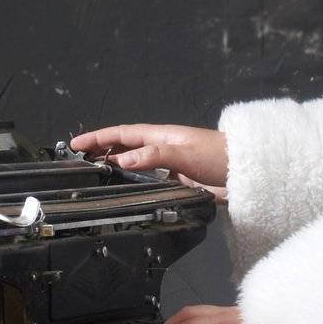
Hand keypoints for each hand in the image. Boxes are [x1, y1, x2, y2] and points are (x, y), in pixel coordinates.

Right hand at [69, 123, 227, 190]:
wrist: (246, 173)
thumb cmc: (219, 156)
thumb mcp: (184, 153)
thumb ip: (153, 155)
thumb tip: (121, 159)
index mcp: (161, 136)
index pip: (122, 134)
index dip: (98, 137)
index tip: (76, 143)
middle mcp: (162, 148)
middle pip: (125, 146)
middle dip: (101, 149)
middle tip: (77, 159)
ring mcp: (169, 165)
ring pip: (135, 163)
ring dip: (114, 165)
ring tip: (94, 173)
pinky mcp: (178, 181)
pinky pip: (148, 179)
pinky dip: (132, 181)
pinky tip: (125, 190)